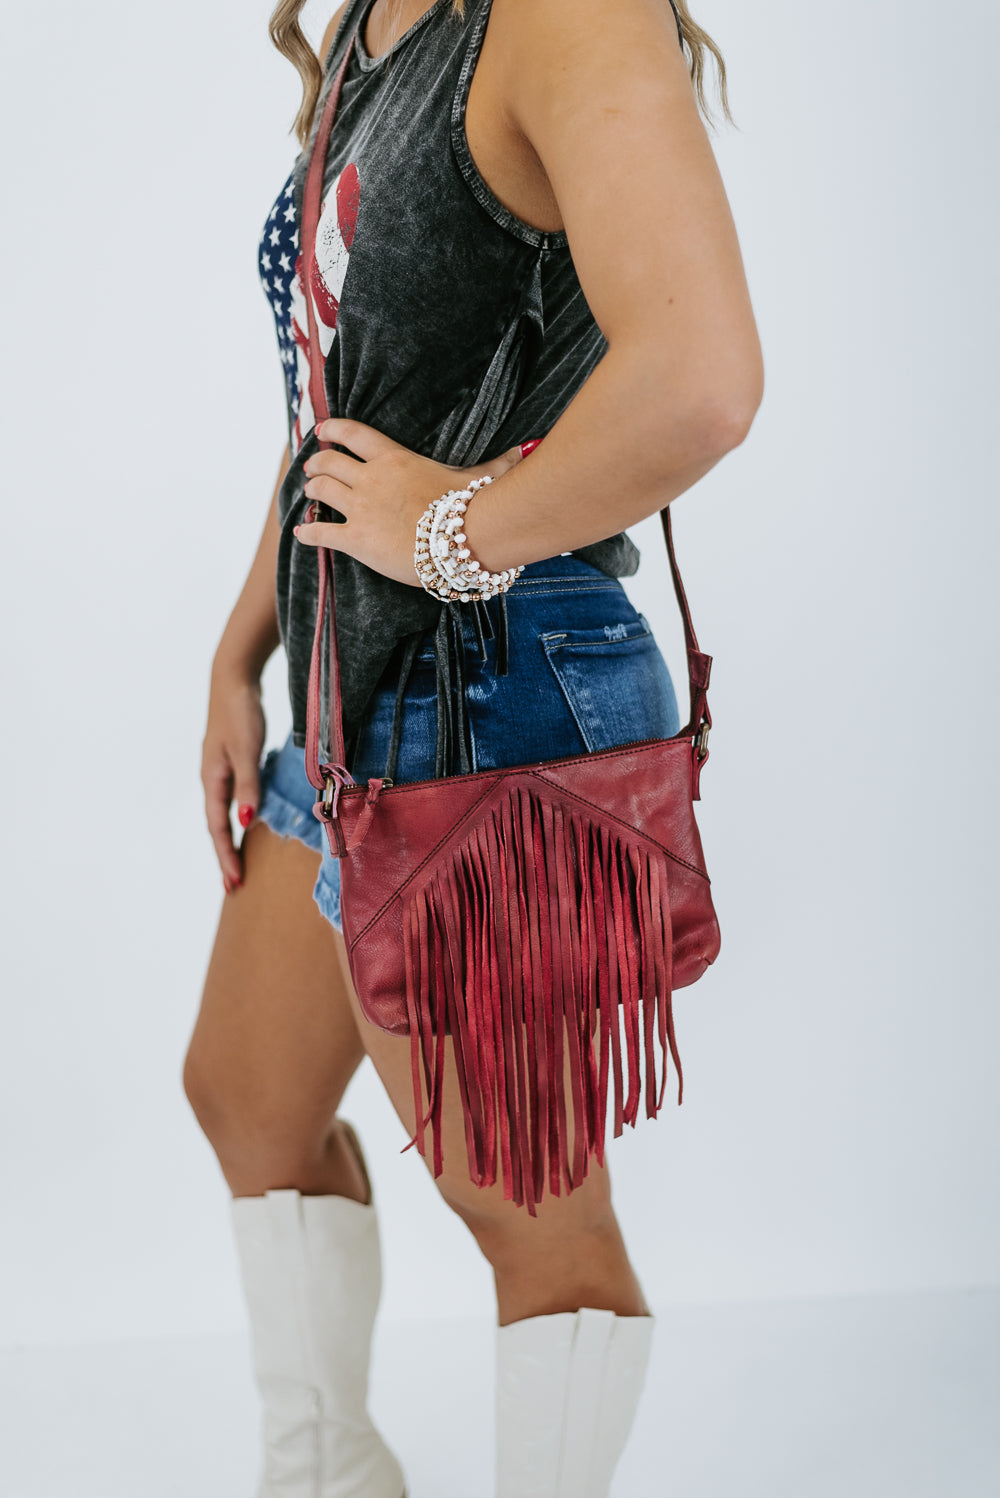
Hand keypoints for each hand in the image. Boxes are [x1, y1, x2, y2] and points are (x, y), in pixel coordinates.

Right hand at [201, 664, 266, 894]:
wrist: (233, 678)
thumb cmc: (240, 712)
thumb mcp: (246, 750)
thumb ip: (247, 785)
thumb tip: (245, 822)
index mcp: (212, 780)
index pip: (218, 827)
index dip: (226, 855)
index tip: (235, 882)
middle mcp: (212, 779)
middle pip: (217, 825)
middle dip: (225, 856)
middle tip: (234, 886)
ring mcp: (220, 770)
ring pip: (223, 814)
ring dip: (230, 840)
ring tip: (238, 864)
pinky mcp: (231, 762)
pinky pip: (232, 799)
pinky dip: (238, 818)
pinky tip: (247, 824)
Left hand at [295, 418, 528, 586]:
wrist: (464, 537)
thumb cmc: (473, 505)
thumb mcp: (481, 475)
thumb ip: (497, 463)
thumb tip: (528, 449)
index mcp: (394, 458)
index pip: (354, 434)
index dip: (334, 430)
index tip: (323, 430)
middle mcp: (370, 478)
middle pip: (329, 462)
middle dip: (317, 465)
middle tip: (313, 469)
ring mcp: (360, 508)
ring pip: (320, 492)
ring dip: (311, 492)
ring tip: (309, 494)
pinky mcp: (356, 539)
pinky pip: (321, 533)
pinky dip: (308, 533)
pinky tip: (301, 534)